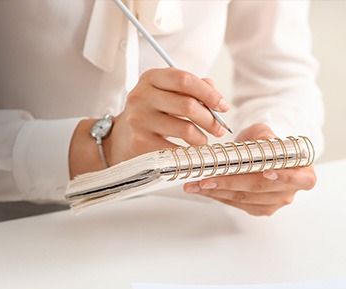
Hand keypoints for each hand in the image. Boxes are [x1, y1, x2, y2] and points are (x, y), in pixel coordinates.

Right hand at [69, 68, 228, 178]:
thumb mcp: (167, 94)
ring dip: (202, 138)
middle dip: (211, 119)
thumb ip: (190, 88)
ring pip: (185, 129)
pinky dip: (189, 153)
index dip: (209, 94)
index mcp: (151, 78)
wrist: (121, 138)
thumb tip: (214, 91)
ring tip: (203, 140)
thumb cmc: (152, 114)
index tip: (224, 106)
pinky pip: (175, 149)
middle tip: (220, 128)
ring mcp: (139, 120)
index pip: (184, 80)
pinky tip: (190, 151)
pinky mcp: (140, 142)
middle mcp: (141, 96)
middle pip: (188, 105)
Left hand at [183, 124, 316, 215]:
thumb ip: (263, 134)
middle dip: (232, 183)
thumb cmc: (265, 144)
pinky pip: (237, 204)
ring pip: (245, 198)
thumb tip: (264, 139)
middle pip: (262, 188)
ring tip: (197, 183)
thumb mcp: (263, 132)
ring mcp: (274, 203)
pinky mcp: (258, 209)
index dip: (285, 176)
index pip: (300, 179)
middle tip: (208, 179)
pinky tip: (203, 189)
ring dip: (219, 191)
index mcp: (303, 172)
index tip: (267, 172)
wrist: (260, 156)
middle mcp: (290, 191)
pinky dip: (219, 195)